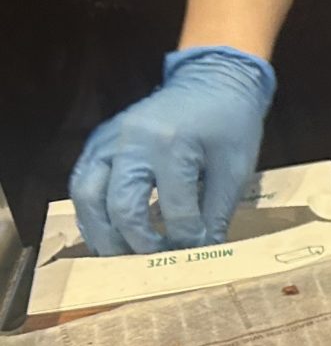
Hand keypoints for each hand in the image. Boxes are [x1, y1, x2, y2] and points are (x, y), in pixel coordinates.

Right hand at [69, 46, 275, 254]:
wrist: (211, 82)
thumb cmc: (229, 124)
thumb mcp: (235, 168)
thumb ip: (217, 211)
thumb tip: (204, 252)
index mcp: (172, 145)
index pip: (175, 210)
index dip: (188, 239)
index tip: (198, 253)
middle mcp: (132, 142)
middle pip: (120, 206)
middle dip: (137, 243)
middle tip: (153, 264)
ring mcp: (108, 140)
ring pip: (87, 196)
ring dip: (102, 233)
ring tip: (122, 258)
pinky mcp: (98, 142)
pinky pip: (81, 182)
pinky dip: (90, 212)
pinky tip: (107, 232)